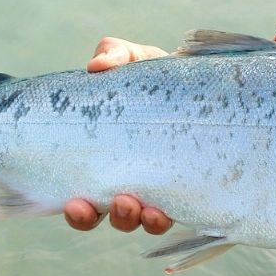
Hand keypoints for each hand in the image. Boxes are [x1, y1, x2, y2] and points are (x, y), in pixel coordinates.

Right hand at [63, 37, 173, 233]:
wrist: (200, 82)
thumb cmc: (156, 75)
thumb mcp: (133, 60)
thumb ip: (113, 55)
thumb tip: (96, 66)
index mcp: (104, 159)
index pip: (82, 196)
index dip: (77, 210)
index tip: (75, 203)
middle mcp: (126, 180)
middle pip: (107, 216)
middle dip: (111, 217)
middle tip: (118, 204)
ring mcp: (156, 186)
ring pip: (140, 220)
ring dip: (137, 219)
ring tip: (142, 209)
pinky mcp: (185, 186)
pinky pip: (174, 212)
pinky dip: (165, 215)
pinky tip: (164, 210)